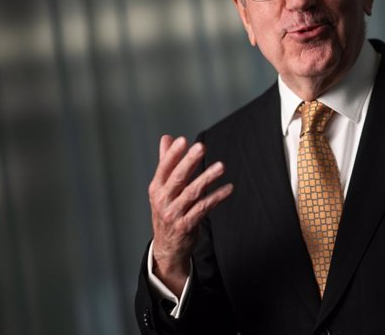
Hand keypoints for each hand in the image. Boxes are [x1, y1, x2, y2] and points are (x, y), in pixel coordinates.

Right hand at [148, 135, 233, 294]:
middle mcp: (163, 201)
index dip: (172, 154)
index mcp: (156, 189)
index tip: (183, 140)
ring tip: (221, 166)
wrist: (167, 247)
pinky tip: (228, 188)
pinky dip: (216, 197)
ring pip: (192, 193)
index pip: (163, 168)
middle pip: (177, 178)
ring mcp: (174, 214)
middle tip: (201, 147)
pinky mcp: (186, 226)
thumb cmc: (167, 211)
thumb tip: (166, 138)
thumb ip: (166, 163)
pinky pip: (203, 208)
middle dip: (189, 161)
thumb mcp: (162, 189)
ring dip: (207, 178)